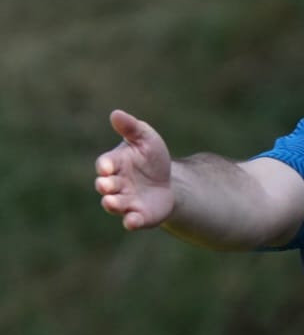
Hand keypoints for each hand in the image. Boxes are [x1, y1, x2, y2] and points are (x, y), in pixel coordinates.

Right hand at [95, 109, 174, 229]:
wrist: (168, 181)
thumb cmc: (151, 157)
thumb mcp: (146, 138)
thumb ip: (131, 128)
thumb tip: (116, 113)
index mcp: (115, 164)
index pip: (105, 164)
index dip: (105, 165)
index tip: (107, 166)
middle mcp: (116, 184)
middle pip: (106, 186)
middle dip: (105, 185)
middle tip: (106, 185)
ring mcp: (126, 201)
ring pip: (115, 204)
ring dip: (112, 204)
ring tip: (111, 203)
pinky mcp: (139, 216)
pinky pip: (132, 220)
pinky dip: (131, 221)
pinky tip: (132, 221)